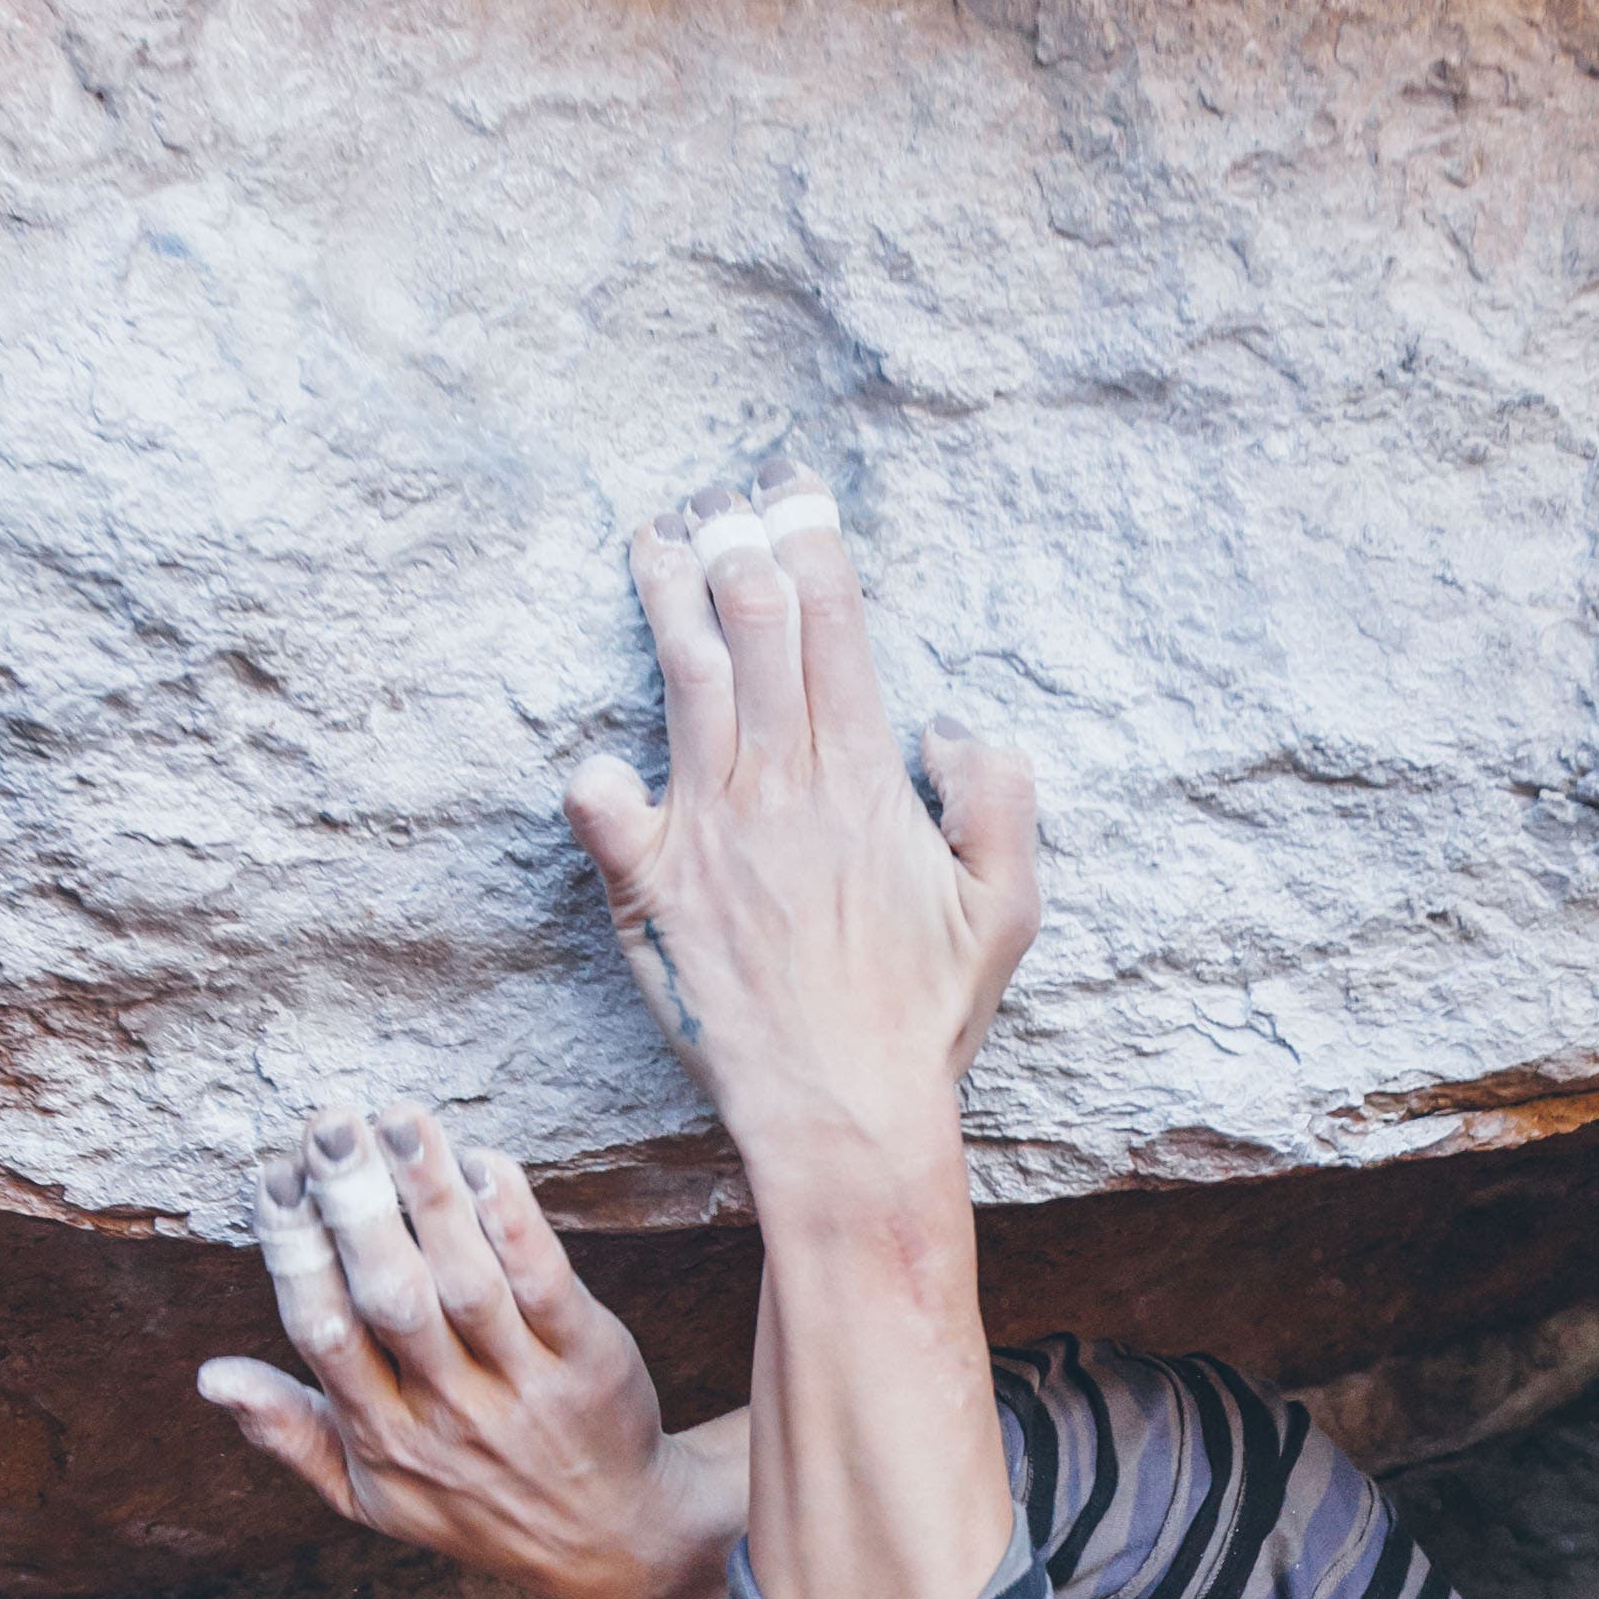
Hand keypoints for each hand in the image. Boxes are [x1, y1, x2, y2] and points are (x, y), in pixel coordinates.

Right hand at [197, 1106, 745, 1598]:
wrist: (610, 1539)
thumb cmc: (472, 1499)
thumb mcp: (372, 1496)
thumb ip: (293, 1434)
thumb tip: (210, 1378)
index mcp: (383, 1436)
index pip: (326, 1333)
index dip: (295, 1254)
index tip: (273, 1177)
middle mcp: (450, 1413)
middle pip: (391, 1300)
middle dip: (354, 1209)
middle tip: (328, 1125)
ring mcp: (523, 1388)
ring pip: (467, 1283)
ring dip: (430, 1198)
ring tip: (398, 1121)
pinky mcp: (590, 1361)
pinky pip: (548, 1285)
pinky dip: (516, 1224)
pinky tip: (484, 1164)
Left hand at [565, 467, 1039, 1201]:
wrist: (843, 1110)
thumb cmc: (924, 1017)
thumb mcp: (1010, 908)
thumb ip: (1000, 798)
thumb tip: (949, 721)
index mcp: (866, 778)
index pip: (835, 623)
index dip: (811, 539)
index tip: (794, 487)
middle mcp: (782, 784)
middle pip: (754, 623)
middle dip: (736, 540)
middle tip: (719, 493)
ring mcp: (710, 830)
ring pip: (683, 678)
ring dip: (665, 595)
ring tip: (653, 538)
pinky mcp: (652, 887)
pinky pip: (603, 811)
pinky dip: (591, 773)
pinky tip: (587, 744)